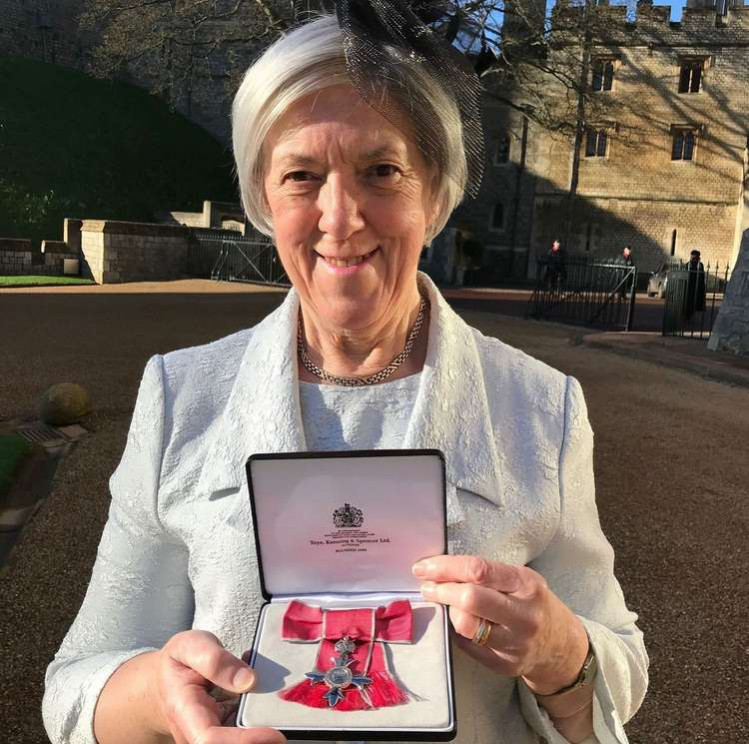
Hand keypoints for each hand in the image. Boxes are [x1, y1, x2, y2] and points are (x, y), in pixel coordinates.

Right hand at [148, 630, 286, 743]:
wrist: (165, 681)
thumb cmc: (178, 663)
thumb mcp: (189, 646)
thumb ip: (214, 659)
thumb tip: (248, 680)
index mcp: (186, 712)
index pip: (210, 739)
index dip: (243, 741)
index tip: (275, 734)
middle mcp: (197, 733)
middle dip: (261, 739)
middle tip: (288, 721)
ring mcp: (213, 735)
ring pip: (242, 742)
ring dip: (264, 728)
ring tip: (279, 701)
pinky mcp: (227, 733)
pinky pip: (248, 731)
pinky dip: (263, 717)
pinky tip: (268, 695)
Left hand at [413, 555, 588, 695]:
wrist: (560, 645)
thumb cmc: (531, 602)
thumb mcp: (520, 579)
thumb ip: (487, 574)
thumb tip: (441, 568)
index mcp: (526, 584)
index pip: (479, 570)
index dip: (446, 567)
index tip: (424, 567)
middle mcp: (523, 614)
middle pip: (470, 599)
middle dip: (441, 590)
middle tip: (427, 586)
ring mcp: (515, 643)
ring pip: (466, 626)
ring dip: (448, 612)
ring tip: (446, 605)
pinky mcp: (506, 665)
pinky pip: (468, 646)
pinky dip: (457, 632)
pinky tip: (459, 624)